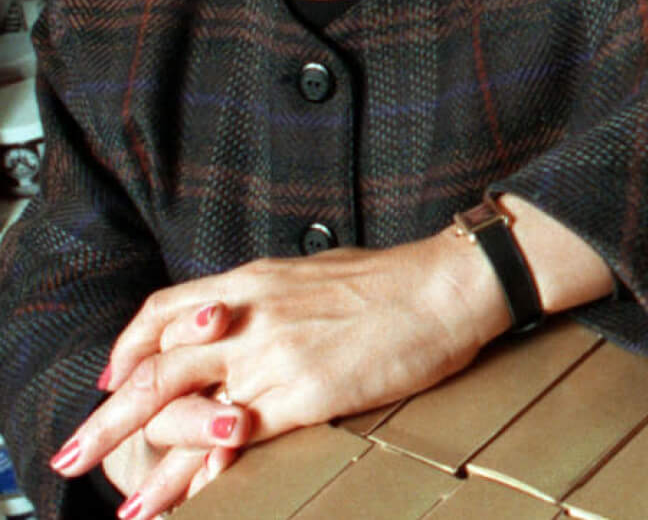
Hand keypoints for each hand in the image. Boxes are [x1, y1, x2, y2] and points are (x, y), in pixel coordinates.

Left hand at [53, 232, 509, 516]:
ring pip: (185, 414)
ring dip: (148, 463)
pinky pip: (235, 441)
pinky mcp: (303, 395)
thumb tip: (250, 318)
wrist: (446, 286)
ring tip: (127, 504)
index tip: (113, 379)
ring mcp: (273, 357)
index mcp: (254, 281)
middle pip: (155, 369)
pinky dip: (204, 475)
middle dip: (109, 420)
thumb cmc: (396, 281)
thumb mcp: (317, 275)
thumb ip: (273, 298)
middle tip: (76, 456)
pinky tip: (190, 498)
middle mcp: (250, 317)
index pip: (165, 311)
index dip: (128, 348)